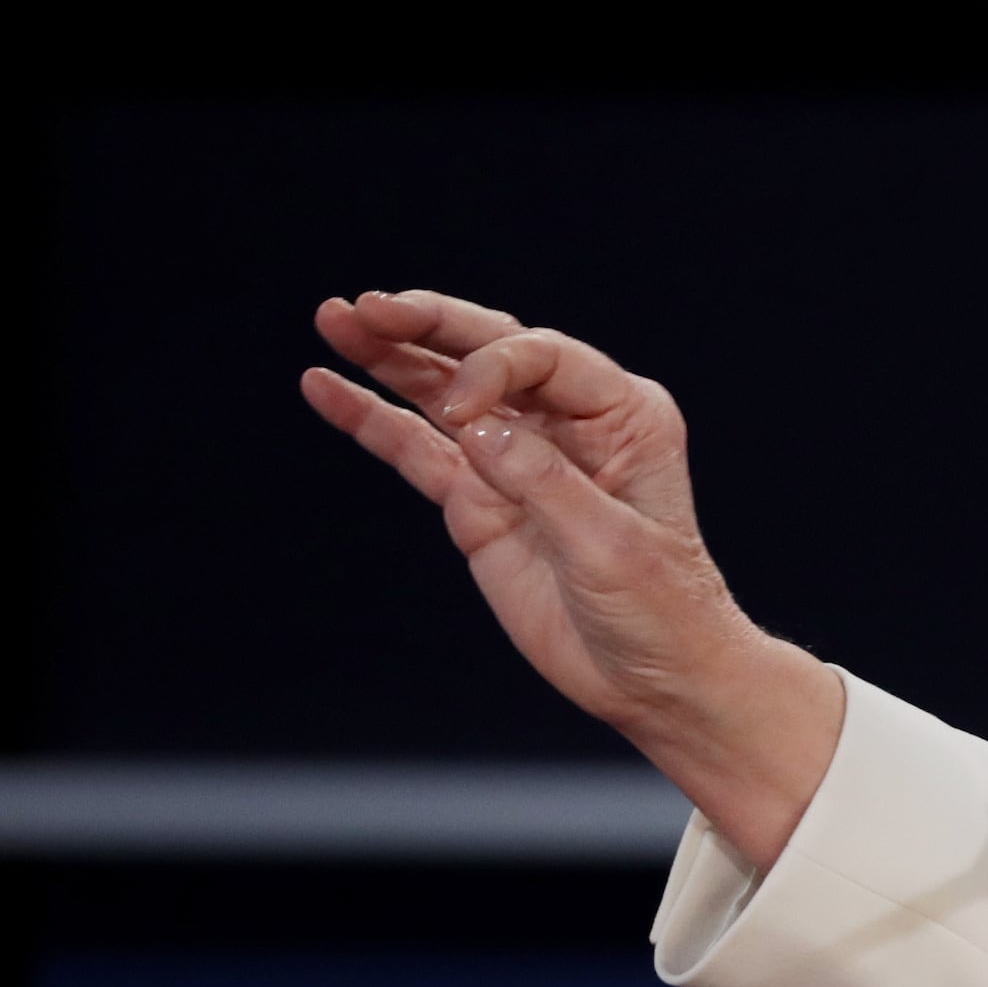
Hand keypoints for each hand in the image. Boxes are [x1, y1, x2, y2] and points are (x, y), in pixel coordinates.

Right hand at [302, 289, 840, 870]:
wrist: (657, 678)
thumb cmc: (662, 608)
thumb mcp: (611, 544)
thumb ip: (543, 481)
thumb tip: (473, 426)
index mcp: (622, 414)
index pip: (543, 356)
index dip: (493, 368)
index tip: (459, 415)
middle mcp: (567, 424)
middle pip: (488, 353)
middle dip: (426, 326)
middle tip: (363, 308)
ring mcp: (517, 459)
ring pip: (444, 392)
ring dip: (389, 356)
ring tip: (334, 320)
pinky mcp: (480, 500)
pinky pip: (416, 449)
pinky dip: (371, 418)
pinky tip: (325, 387)